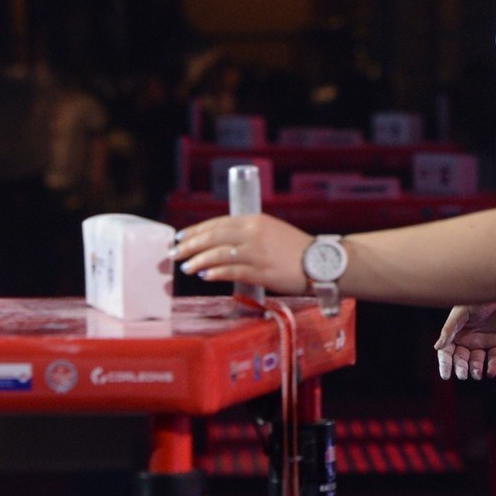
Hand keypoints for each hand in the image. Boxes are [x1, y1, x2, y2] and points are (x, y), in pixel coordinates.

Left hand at [171, 213, 312, 294]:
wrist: (321, 262)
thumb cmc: (294, 249)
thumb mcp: (270, 231)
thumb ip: (246, 234)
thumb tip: (218, 243)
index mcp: (255, 220)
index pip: (217, 223)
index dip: (195, 231)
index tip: (180, 238)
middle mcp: (254, 233)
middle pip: (213, 237)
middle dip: (190, 245)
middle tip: (174, 253)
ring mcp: (258, 253)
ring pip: (219, 254)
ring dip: (198, 260)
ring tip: (186, 267)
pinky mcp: (263, 272)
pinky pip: (233, 271)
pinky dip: (215, 273)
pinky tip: (204, 275)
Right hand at [433, 298, 495, 380]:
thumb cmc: (479, 296)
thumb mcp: (462, 312)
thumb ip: (450, 329)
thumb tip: (437, 347)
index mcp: (456, 331)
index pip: (447, 351)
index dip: (445, 363)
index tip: (446, 376)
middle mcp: (468, 337)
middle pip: (461, 358)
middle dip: (461, 368)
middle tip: (463, 374)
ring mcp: (484, 339)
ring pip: (477, 360)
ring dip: (476, 369)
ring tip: (477, 374)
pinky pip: (494, 357)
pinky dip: (492, 366)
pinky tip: (490, 372)